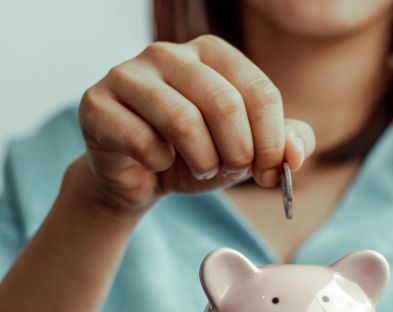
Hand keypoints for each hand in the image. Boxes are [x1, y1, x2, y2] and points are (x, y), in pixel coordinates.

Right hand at [76, 35, 314, 214]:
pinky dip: (161, 165)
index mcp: (212, 53)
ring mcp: (128, 73)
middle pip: (225, 103)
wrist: (142, 176)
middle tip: (232, 170)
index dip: (271, 143)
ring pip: (184, 121)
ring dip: (203, 161)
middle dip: (238, 152)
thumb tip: (295, 155)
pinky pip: (144, 142)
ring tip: (201, 169)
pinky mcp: (98, 104)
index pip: (261, 92)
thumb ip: (283, 144)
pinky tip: (159, 163)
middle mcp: (169, 53)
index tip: (268, 172)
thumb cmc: (198, 155)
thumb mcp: (249, 150)